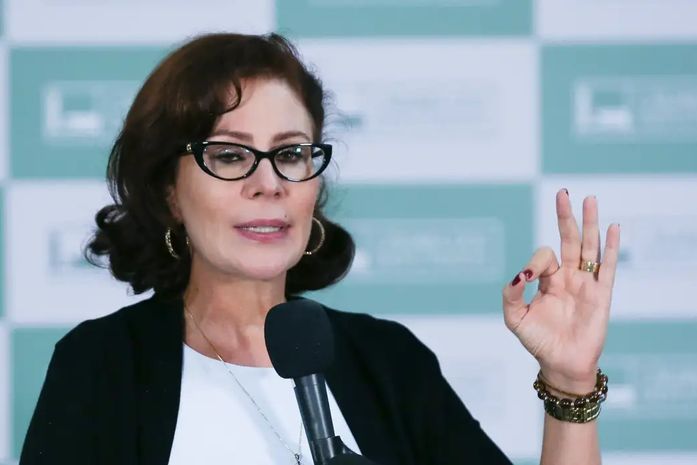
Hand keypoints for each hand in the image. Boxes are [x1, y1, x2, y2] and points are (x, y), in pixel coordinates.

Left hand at [502, 189, 620, 392]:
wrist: (560, 364)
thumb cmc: (538, 341)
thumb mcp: (515, 317)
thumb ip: (512, 294)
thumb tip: (520, 274)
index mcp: (548, 279)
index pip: (544, 255)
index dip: (536, 261)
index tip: (530, 277)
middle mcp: (568, 276)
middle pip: (569, 239)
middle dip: (566, 216)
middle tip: (564, 192)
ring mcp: (586, 283)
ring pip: (589, 246)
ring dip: (590, 223)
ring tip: (590, 199)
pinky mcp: (601, 295)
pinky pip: (607, 267)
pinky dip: (611, 247)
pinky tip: (613, 228)